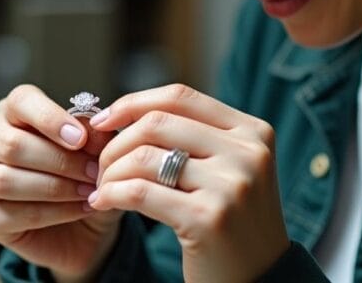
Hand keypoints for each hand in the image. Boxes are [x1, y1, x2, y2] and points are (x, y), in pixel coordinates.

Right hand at [0, 84, 121, 277]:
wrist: (86, 224)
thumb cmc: (86, 173)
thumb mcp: (98, 151)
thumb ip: (95, 136)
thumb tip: (95, 130)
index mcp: (15, 111)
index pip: (20, 101)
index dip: (50, 119)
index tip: (80, 138)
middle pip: (12, 144)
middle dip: (60, 160)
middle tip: (94, 172)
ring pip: (6, 180)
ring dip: (57, 188)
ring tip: (90, 192)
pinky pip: (15, 213)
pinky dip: (54, 212)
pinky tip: (80, 209)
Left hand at [88, 84, 289, 282]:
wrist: (262, 280)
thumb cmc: (234, 223)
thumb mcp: (229, 170)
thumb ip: (194, 138)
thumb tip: (126, 112)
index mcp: (253, 132)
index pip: (180, 97)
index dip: (134, 103)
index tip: (104, 120)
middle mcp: (248, 153)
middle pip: (158, 123)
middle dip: (116, 141)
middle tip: (99, 164)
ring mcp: (231, 186)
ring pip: (145, 157)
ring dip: (111, 172)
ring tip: (102, 188)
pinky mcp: (209, 219)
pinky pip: (140, 192)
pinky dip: (112, 194)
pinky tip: (102, 203)